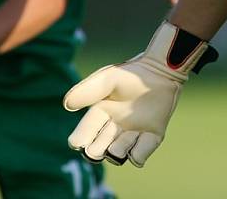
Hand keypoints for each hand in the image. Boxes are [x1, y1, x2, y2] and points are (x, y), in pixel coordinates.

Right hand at [64, 21, 214, 166]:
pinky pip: (141, 154)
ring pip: (118, 153)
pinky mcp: (151, 137)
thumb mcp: (106, 79)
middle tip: (98, 147)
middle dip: (96, 151)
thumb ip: (87, 91)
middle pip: (98, 150)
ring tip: (124, 137)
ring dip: (118, 149)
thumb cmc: (131, 74)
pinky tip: (139, 137)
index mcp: (99, 114)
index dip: (79, 141)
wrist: (160, 71)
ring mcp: (132, 134)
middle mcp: (114, 128)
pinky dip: (138, 153)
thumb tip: (66, 105)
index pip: (83, 135)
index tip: (78, 142)